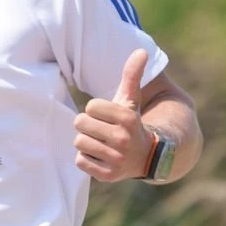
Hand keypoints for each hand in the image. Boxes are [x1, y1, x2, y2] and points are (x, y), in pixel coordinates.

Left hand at [73, 49, 152, 182]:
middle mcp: (122, 139)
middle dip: (88, 126)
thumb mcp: (132, 100)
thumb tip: (141, 51)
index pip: (90, 107)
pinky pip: (80, 161)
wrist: (145, 156)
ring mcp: (116, 159)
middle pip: (80, 124)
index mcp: (127, 118)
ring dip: (86, 142)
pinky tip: (100, 156)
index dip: (95, 110)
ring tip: (101, 143)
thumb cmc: (131, 123)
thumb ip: (132, 76)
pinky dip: (86, 159)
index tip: (107, 116)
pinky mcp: (107, 175)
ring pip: (79, 143)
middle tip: (102, 130)